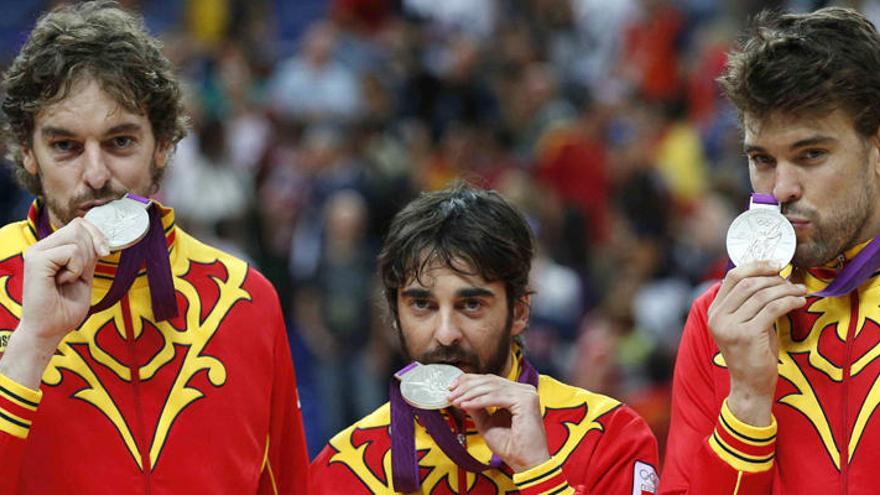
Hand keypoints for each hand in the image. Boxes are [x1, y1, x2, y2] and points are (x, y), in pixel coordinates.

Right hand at [0, 218, 107, 388]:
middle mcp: (40, 247)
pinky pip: (71, 252)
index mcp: (50, 249)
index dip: (97, 235)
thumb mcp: (84, 275)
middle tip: (80, 274)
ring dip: (83, 261)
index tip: (105, 253)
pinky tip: (62, 282)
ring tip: (68, 279)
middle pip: (79, 226)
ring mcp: (36, 252)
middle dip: (92, 250)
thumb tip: (101, 237)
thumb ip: (88, 255)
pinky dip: (76, 269)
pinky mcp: (36, 260)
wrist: (48, 331)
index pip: (79, 224)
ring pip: (76, 236)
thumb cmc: (64, 309)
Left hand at [447, 374, 549, 471]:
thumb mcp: (487, 424)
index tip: (451, 387)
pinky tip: (465, 405)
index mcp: (517, 393)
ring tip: (455, 401)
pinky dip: (479, 401)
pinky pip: (496, 397)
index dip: (468, 381)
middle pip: (489, 381)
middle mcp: (524, 390)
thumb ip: (477, 408)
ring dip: (470, 393)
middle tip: (450, 394)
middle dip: (466, 386)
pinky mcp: (526, 400)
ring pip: (491, 387)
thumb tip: (460, 396)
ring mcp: (527, 393)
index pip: (490, 380)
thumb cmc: (511, 447)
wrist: (526, 463)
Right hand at [708, 261, 806, 425]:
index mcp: (714, 311)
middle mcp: (718, 317)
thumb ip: (749, 302)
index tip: (776, 264)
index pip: (732, 277)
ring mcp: (730, 326)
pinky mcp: (747, 335)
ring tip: (800, 291)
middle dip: (774, 278)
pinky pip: (772, 309)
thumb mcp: (745, 324)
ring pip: (762, 295)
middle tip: (792, 281)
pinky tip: (799, 302)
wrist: (750, 385)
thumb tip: (771, 275)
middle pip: (747, 283)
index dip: (756, 266)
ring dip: (786, 290)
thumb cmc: (752, 354)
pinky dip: (789, 302)